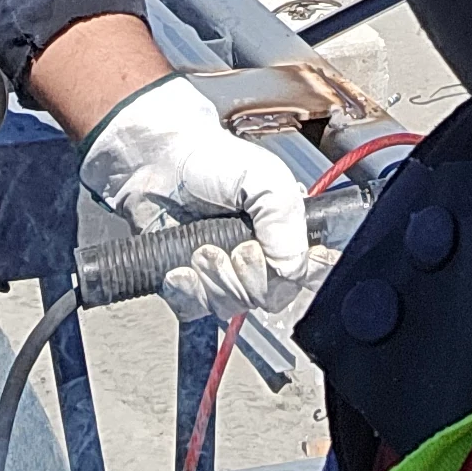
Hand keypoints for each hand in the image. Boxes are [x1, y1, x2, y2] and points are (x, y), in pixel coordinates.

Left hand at [80, 74, 327, 321]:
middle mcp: (260, 257)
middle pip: (270, 297)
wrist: (158, 161)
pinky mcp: (192, 283)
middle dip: (250, 278)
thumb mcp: (262, 177)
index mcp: (286, 231)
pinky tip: (178, 269)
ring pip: (232, 306)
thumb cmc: (212, 161)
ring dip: (215, 282)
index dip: (305, 274)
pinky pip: (195, 309)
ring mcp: (226, 273)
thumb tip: (292, 269)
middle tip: (236, 248)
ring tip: (200, 250)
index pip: (312, 271)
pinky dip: (187, 293)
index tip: (284, 264)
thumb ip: (283, 217)